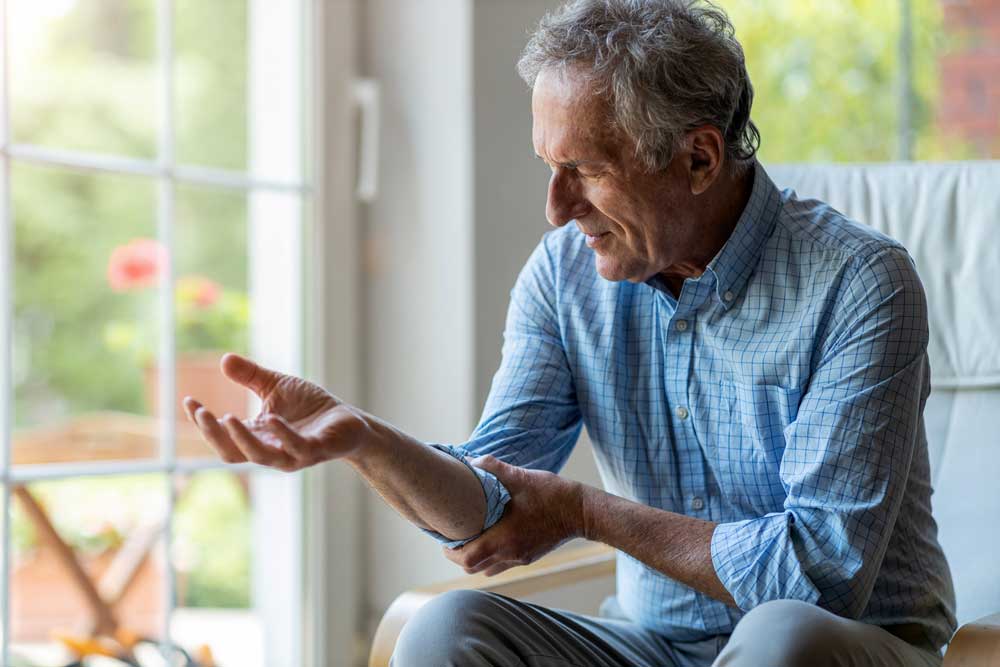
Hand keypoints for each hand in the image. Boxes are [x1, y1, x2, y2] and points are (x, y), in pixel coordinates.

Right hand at [183, 353, 363, 471]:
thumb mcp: (277, 387)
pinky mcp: (316, 451)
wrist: (349, 422)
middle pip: (233, 452)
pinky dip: (282, 435)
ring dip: (242, 439)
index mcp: (257, 437)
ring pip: (260, 456)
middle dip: (214, 435)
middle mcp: (271, 451)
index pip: (222, 437)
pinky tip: (271, 419)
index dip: (203, 424)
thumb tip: (224, 359)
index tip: (188, 401)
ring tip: (228, 418)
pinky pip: (296, 448)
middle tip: (201, 413)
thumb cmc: (311, 407)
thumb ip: (251, 377)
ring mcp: (293, 454)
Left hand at [443, 455, 584, 576]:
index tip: (444, 538)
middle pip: (473, 568)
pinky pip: (502, 564)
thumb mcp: (521, 477)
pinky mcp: (529, 557)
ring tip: (470, 539)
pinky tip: (491, 538)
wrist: (582, 512)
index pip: (467, 559)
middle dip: (458, 556)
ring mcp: (520, 558)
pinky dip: (491, 557)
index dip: (450, 552)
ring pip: (487, 569)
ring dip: (475, 558)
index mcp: (504, 539)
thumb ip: (493, 468)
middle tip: (452, 539)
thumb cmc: (552, 495)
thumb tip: (471, 460)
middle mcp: (510, 554)